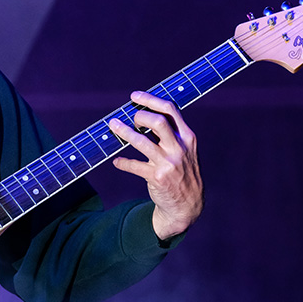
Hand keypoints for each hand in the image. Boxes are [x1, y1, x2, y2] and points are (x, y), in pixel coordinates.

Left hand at [109, 91, 203, 239]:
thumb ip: (170, 134)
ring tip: (113, 126)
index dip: (150, 99)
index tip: (134, 96)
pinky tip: (117, 161)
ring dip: (124, 132)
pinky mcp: (157, 178)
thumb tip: (143, 115)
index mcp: (187, 137)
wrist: (189, 205)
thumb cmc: (182, 172)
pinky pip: (134, 165)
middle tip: (131, 119)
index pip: (170, 110)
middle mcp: (179, 148)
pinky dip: (123, 162)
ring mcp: (168, 163)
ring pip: (142, 142)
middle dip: (140, 115)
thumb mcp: (185, 150)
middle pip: (158, 121)